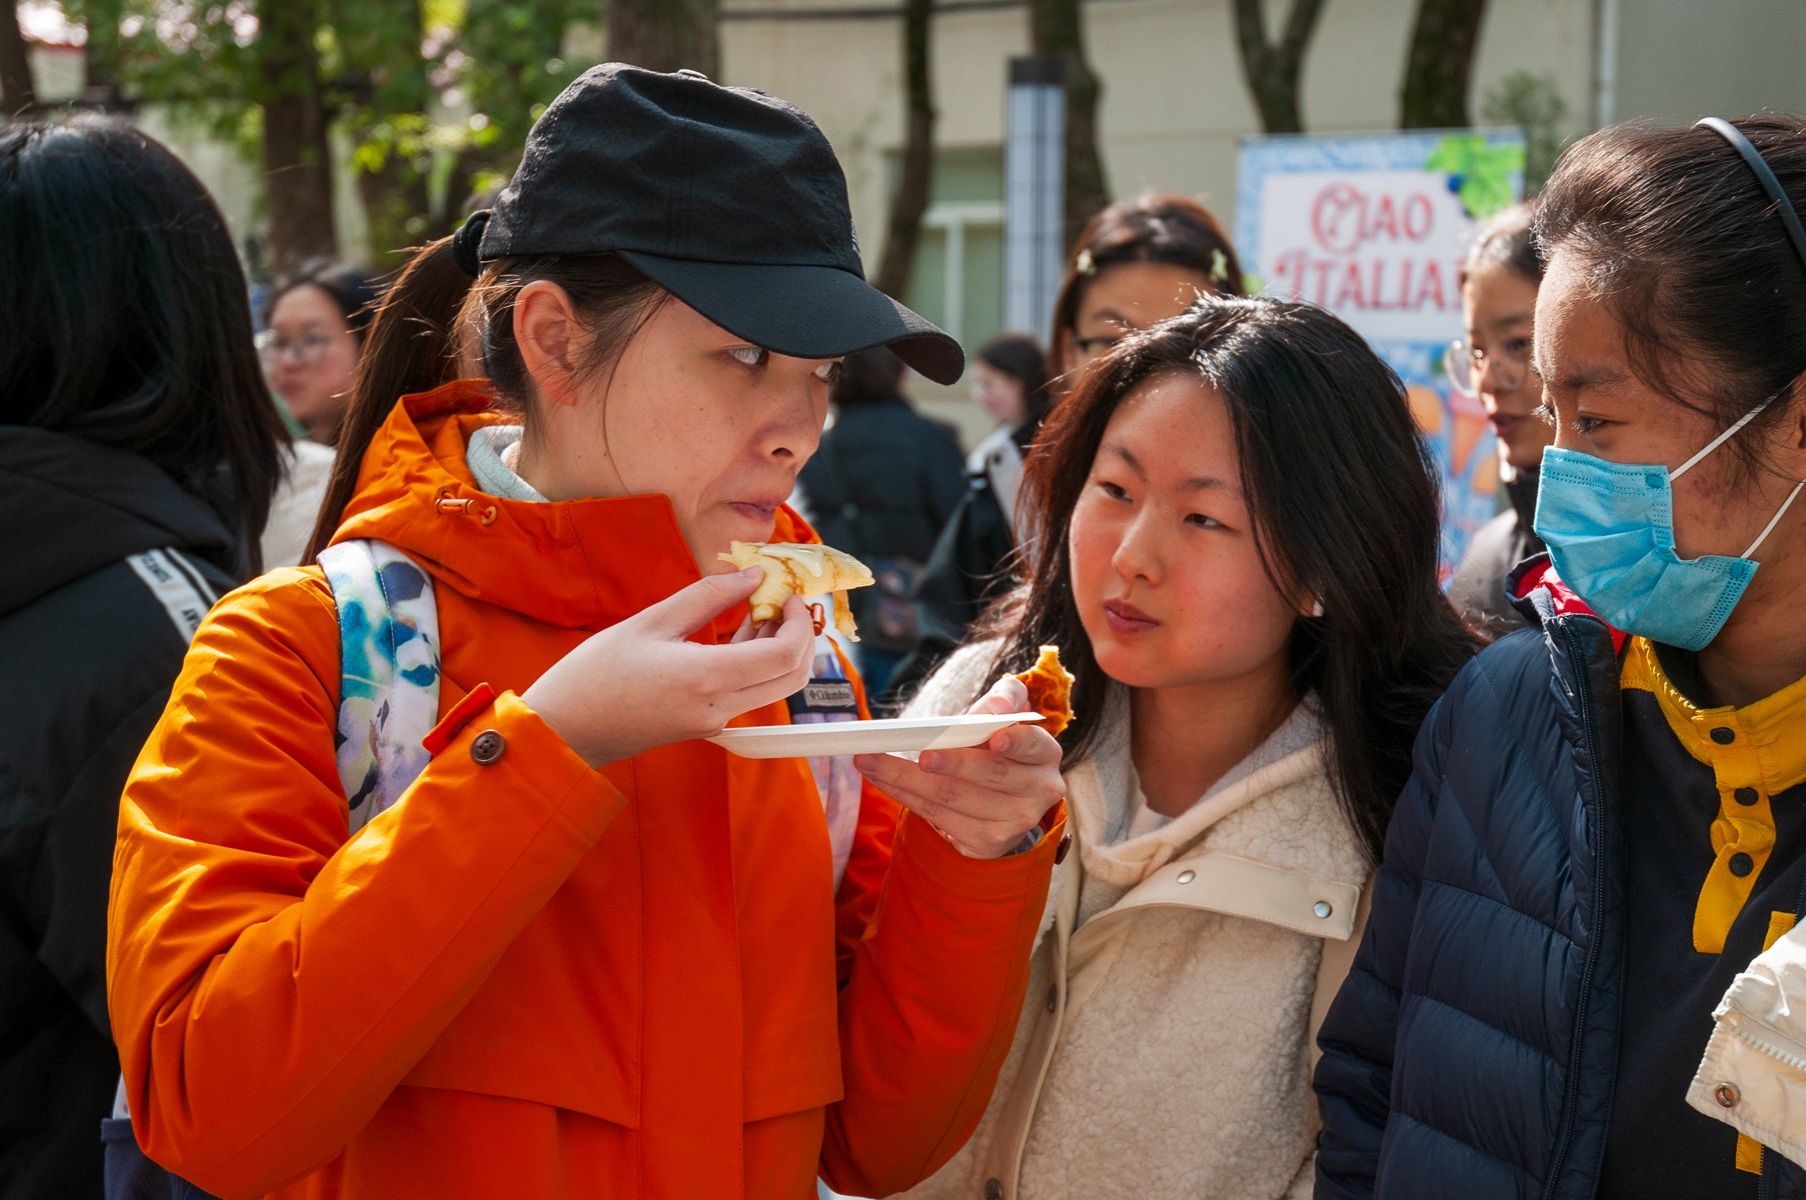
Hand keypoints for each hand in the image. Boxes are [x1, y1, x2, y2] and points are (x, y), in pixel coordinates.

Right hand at [523, 568, 814, 768]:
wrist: (565, 729)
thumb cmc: (596, 674)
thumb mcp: (651, 621)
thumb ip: (708, 596)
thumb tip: (753, 575)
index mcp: (707, 679)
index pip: (785, 655)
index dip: (800, 620)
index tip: (787, 592)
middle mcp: (720, 708)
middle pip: (793, 677)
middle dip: (802, 636)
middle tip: (784, 600)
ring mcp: (715, 721)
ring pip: (775, 687)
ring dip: (781, 649)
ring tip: (758, 609)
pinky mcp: (705, 724)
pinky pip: (749, 693)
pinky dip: (757, 664)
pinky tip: (737, 633)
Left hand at [853, 676, 1064, 859]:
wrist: (1004, 803)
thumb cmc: (999, 749)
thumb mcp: (1007, 719)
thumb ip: (1004, 699)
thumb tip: (997, 705)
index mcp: (1044, 755)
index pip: (1034, 745)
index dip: (1016, 741)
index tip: (995, 738)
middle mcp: (1037, 791)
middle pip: (989, 774)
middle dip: (953, 763)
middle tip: (921, 753)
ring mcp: (1012, 822)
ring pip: (952, 797)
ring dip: (905, 777)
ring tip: (869, 760)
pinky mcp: (986, 843)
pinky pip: (935, 815)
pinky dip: (902, 794)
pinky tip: (879, 779)